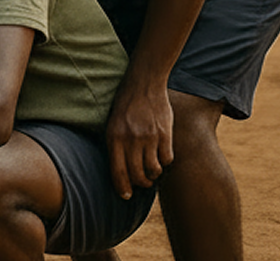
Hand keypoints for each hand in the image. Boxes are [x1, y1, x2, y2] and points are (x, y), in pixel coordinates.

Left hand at [105, 76, 173, 197]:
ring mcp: (149, 137)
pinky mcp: (165, 134)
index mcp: (114, 137)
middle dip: (140, 183)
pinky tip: (161, 156)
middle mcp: (131, 139)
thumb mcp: (112, 123)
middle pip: (137, 175)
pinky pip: (167, 159)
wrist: (143, 83)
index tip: (126, 196)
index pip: (118, 172)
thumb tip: (120, 171)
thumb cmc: (125, 106)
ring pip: (154, 170)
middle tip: (143, 183)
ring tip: (151, 170)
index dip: (123, 188)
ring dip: (153, 174)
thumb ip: (116, 145)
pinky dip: (165, 162)